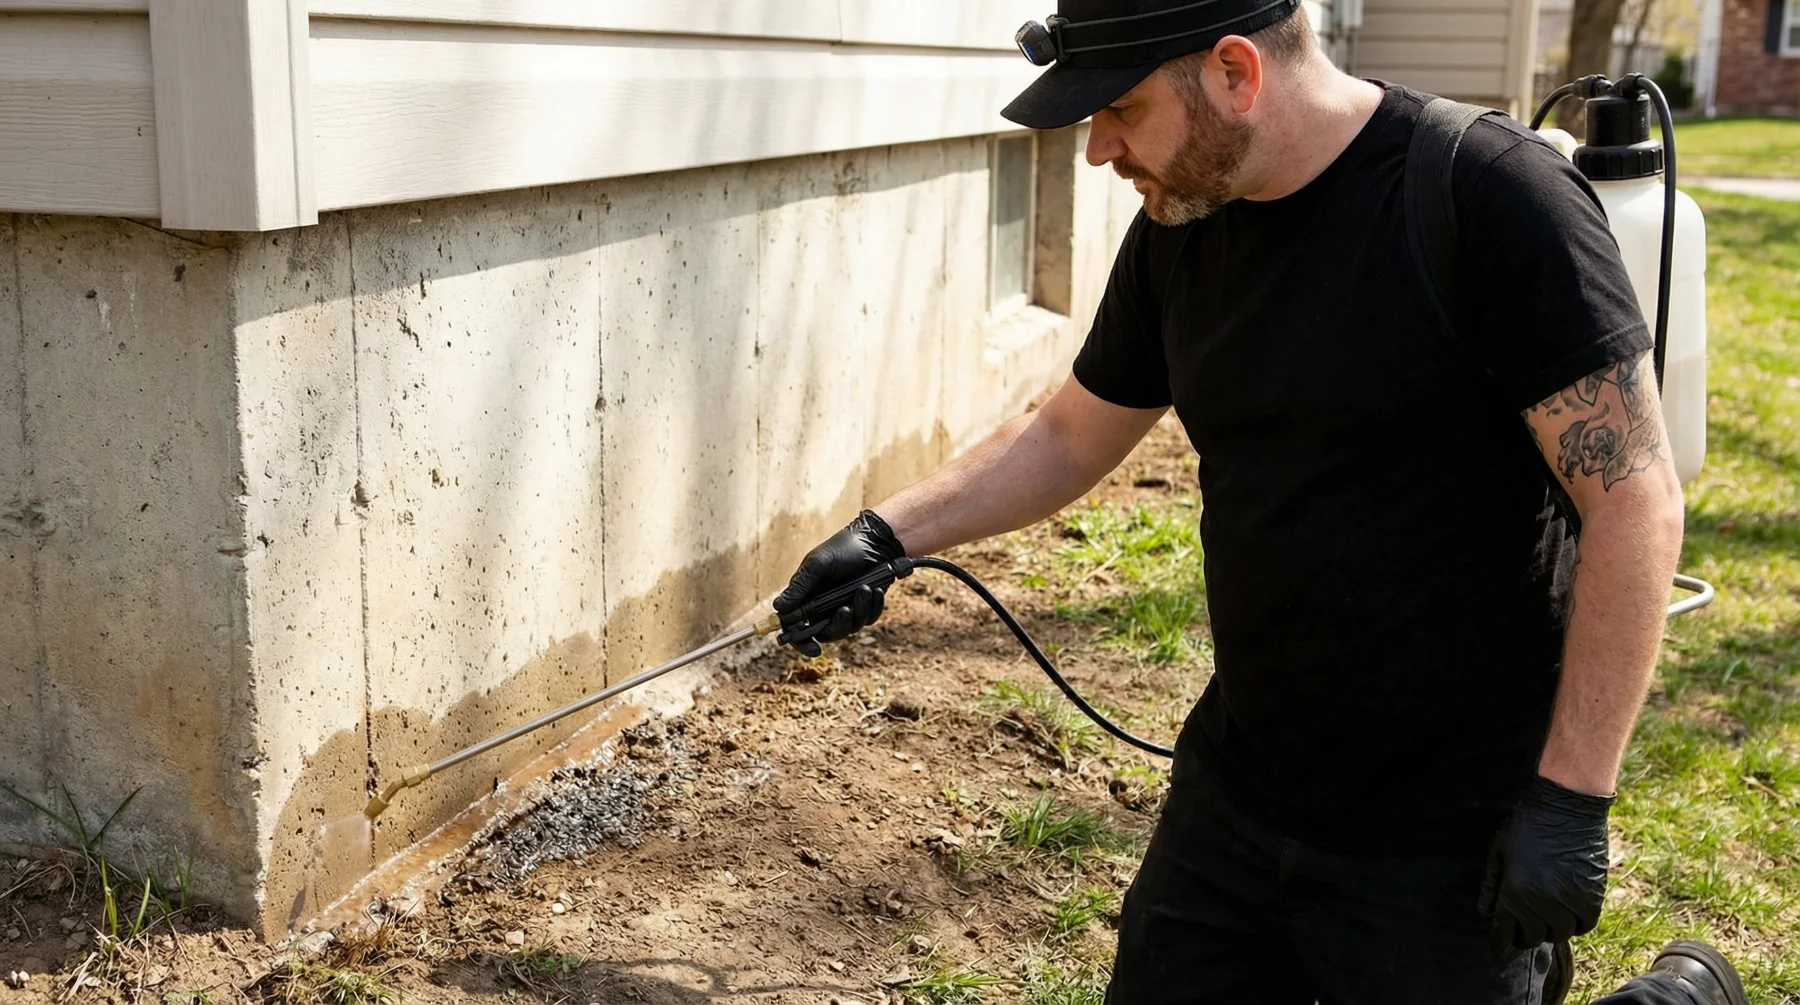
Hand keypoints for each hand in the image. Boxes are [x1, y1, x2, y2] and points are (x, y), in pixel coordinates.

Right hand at [774, 510, 905, 656]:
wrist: (875, 542)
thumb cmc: (843, 549)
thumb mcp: (818, 565)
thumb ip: (800, 588)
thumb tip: (778, 608)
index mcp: (806, 597)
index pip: (796, 628)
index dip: (802, 643)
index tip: (813, 650)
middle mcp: (823, 606)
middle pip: (826, 634)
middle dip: (838, 625)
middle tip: (847, 609)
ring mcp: (844, 607)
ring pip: (849, 628)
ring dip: (859, 611)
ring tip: (865, 589)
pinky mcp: (863, 607)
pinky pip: (867, 619)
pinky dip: (872, 606)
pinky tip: (875, 590)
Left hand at [1479, 776, 1614, 952]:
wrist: (1567, 807)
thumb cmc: (1527, 826)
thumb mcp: (1498, 852)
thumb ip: (1490, 885)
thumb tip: (1485, 913)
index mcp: (1515, 892)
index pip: (1504, 934)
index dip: (1498, 945)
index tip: (1497, 950)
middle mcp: (1542, 903)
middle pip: (1531, 938)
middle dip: (1522, 935)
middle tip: (1521, 927)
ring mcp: (1569, 902)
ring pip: (1558, 935)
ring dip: (1549, 930)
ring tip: (1544, 918)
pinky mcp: (1593, 897)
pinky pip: (1584, 926)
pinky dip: (1575, 925)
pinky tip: (1567, 914)